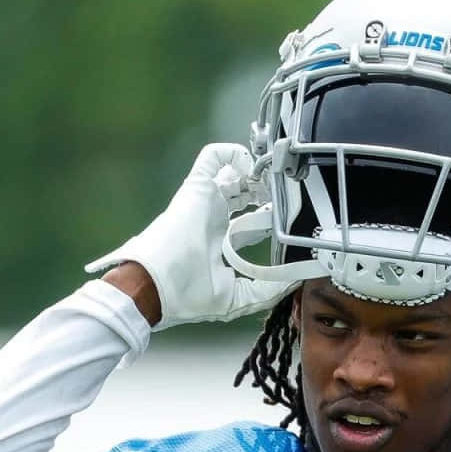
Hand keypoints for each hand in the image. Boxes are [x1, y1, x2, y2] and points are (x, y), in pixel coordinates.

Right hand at [85, 144, 293, 330]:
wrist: (156, 285)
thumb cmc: (186, 294)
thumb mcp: (236, 298)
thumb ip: (267, 289)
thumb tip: (294, 282)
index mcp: (220, 240)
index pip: (250, 221)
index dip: (270, 217)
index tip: (289, 220)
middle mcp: (214, 216)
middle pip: (246, 193)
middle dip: (268, 191)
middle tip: (286, 197)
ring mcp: (205, 200)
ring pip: (233, 172)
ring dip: (256, 171)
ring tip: (274, 180)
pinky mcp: (197, 186)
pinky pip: (213, 156)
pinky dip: (233, 153)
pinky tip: (252, 169)